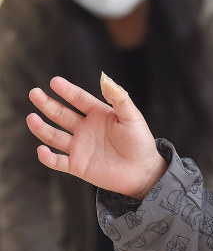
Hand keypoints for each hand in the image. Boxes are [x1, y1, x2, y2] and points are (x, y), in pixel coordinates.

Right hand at [27, 73, 166, 199]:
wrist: (143, 171)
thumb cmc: (140, 142)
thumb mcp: (132, 117)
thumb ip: (119, 99)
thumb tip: (105, 79)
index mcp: (99, 114)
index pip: (79, 99)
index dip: (67, 90)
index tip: (54, 81)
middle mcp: (86, 128)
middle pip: (62, 114)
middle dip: (47, 104)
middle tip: (34, 93)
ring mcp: (80, 147)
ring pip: (55, 136)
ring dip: (42, 128)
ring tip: (31, 118)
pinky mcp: (78, 166)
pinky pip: (58, 162)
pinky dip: (47, 157)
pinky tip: (41, 149)